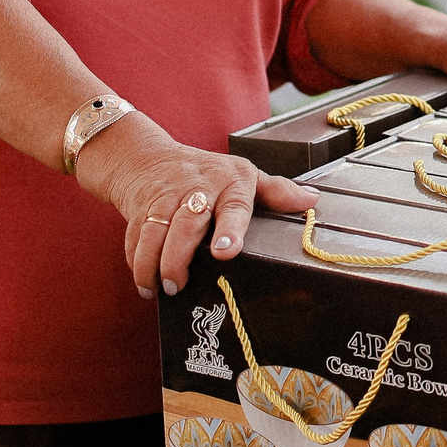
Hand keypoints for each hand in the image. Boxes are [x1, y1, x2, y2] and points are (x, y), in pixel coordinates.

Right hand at [77, 115, 318, 299]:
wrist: (148, 158)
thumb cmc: (206, 174)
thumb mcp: (243, 176)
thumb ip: (276, 191)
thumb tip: (312, 200)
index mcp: (230, 182)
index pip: (233, 205)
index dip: (230, 229)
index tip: (225, 252)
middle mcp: (197, 188)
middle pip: (186, 224)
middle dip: (179, 256)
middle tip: (178, 284)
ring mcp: (165, 196)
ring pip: (155, 230)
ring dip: (153, 262)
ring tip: (160, 288)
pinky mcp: (139, 206)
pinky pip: (135, 235)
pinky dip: (136, 260)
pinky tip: (143, 281)